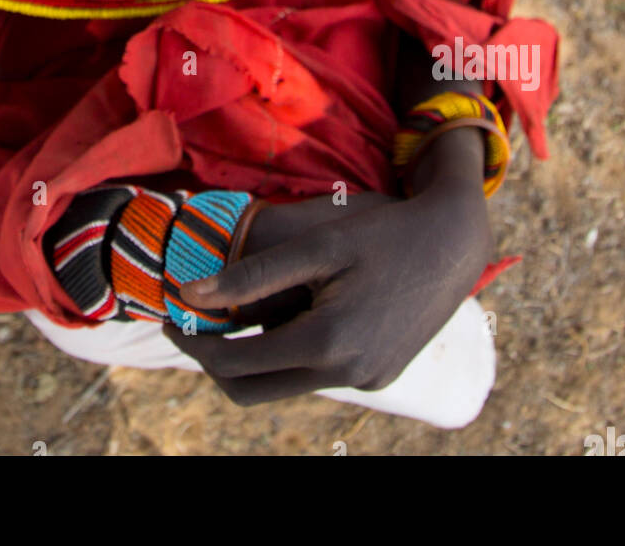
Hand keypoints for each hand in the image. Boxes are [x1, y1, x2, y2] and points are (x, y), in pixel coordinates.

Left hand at [162, 176, 492, 405]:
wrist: (453, 244)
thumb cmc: (383, 232)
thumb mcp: (316, 243)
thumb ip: (253, 274)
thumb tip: (191, 294)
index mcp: (327, 342)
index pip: (236, 362)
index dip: (194, 342)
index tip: (171, 316)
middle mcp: (347, 373)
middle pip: (254, 390)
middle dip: (215, 360)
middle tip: (193, 322)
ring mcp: (366, 380)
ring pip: (285, 384)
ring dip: (253, 357)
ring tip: (233, 311)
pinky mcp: (379, 375)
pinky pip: (317, 374)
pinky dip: (289, 352)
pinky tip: (284, 313)